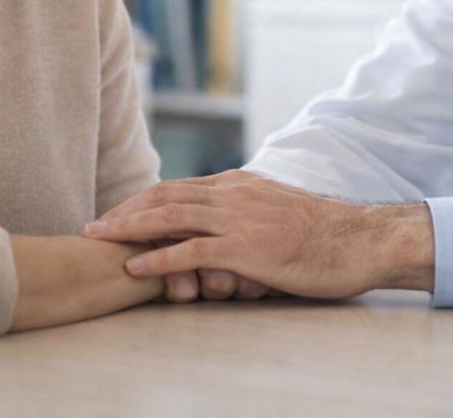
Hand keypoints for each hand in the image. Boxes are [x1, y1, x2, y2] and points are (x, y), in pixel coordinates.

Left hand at [83, 170, 434, 297]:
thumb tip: (223, 233)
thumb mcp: (277, 212)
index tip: (117, 214)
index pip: (179, 188)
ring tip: (99, 240)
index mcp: (239, 184)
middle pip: (165, 197)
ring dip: (128, 229)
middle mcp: (233, 194)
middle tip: (93, 227)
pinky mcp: (246, 247)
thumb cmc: (323, 234)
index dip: (143, 200)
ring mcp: (238, 219)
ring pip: (170, 218)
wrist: (359, 240)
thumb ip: (246, 215)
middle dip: (124, 211)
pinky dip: (158, 259)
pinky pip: (191, 251)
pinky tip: (135, 267)